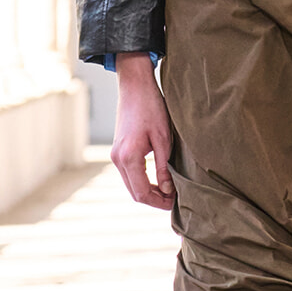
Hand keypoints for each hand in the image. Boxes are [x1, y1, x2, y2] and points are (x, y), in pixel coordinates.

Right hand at [110, 53, 174, 208]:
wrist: (135, 86)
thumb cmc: (151, 107)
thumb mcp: (163, 138)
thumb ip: (164, 167)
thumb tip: (168, 191)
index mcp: (128, 157)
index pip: (142, 193)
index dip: (159, 203)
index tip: (176, 204)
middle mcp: (117, 159)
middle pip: (134, 193)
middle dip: (154, 200)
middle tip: (175, 200)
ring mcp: (115, 155)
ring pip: (131, 185)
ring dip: (149, 191)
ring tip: (170, 191)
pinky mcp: (118, 150)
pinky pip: (130, 174)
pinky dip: (143, 181)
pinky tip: (159, 180)